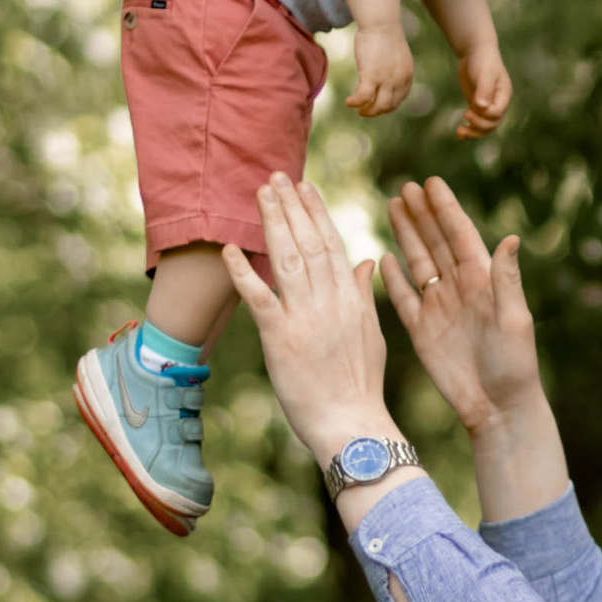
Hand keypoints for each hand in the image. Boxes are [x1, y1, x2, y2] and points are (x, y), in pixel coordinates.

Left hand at [221, 173, 392, 461]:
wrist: (352, 424)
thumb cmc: (361, 386)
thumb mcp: (371, 334)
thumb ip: (364, 295)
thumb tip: (366, 261)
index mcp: (352, 298)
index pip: (332, 244)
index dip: (316, 213)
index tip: (303, 187)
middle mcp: (330, 301)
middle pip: (308, 243)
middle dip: (290, 207)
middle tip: (275, 177)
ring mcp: (305, 317)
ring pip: (287, 259)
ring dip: (272, 223)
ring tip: (260, 194)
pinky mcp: (280, 338)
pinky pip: (258, 297)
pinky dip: (244, 271)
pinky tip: (230, 248)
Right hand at [346, 20, 415, 118]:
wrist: (381, 23)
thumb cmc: (385, 34)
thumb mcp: (396, 55)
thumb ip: (395, 67)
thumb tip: (386, 72)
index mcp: (406, 75)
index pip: (399, 98)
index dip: (388, 105)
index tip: (377, 105)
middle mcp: (399, 80)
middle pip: (389, 105)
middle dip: (376, 111)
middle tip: (365, 111)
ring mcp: (386, 79)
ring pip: (378, 106)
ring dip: (368, 111)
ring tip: (359, 111)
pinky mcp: (371, 76)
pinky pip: (363, 97)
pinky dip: (355, 102)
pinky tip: (349, 102)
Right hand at [380, 176, 543, 437]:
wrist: (496, 408)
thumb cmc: (514, 366)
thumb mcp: (515, 321)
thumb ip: (507, 281)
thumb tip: (510, 238)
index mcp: (482, 281)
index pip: (460, 236)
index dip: (446, 209)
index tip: (431, 183)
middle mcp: (459, 289)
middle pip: (436, 243)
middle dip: (421, 214)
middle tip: (405, 187)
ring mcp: (439, 308)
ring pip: (418, 263)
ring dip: (406, 236)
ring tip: (392, 207)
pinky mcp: (422, 331)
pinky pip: (403, 298)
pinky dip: (393, 278)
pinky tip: (383, 257)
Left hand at [454, 41, 513, 141]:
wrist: (475, 51)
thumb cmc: (482, 60)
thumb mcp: (484, 73)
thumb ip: (484, 90)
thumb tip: (481, 107)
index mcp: (503, 96)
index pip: (497, 114)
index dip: (485, 115)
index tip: (471, 108)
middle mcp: (498, 103)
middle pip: (492, 124)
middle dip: (479, 124)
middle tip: (465, 114)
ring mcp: (487, 105)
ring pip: (484, 127)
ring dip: (473, 132)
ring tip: (459, 132)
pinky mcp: (477, 105)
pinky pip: (475, 122)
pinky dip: (468, 129)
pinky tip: (459, 133)